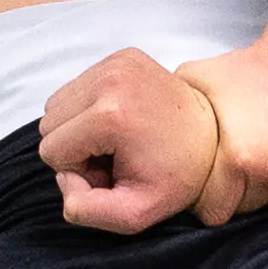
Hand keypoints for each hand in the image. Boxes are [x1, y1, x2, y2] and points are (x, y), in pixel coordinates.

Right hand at [35, 50, 237, 232]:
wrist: (217, 134)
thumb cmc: (178, 176)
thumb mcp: (135, 213)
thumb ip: (86, 211)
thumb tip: (64, 180)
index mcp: (109, 115)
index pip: (51, 151)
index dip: (78, 172)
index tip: (113, 172)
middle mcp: (107, 79)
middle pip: (49, 124)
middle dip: (75, 148)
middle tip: (114, 157)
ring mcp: (114, 62)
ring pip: (58, 104)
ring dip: (80, 127)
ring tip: (117, 139)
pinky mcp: (120, 55)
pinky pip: (77, 86)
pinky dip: (90, 108)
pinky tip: (122, 120)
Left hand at [171, 34, 267, 216]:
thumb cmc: (250, 68)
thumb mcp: (196, 82)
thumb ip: (169, 114)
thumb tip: (140, 134)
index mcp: (239, 159)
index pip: (213, 212)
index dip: (206, 198)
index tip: (208, 180)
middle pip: (246, 209)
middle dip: (237, 192)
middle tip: (238, 160)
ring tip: (265, 149)